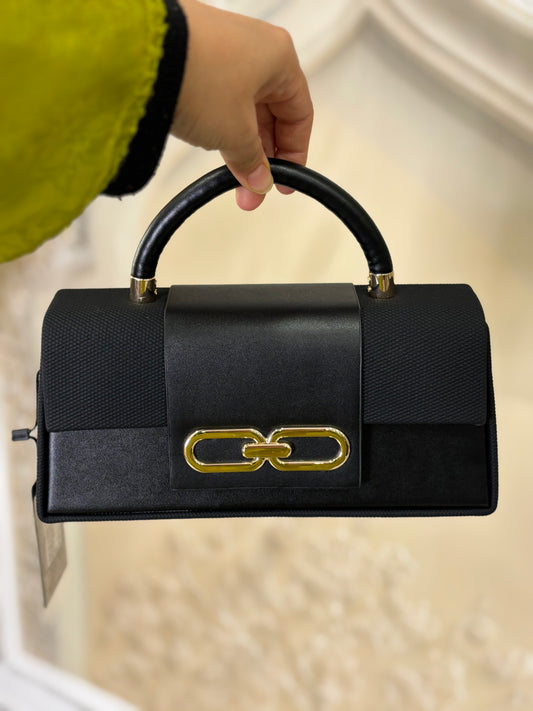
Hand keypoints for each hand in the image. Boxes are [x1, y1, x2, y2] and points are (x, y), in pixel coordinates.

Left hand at [171, 0, 312, 209]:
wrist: (139, 52)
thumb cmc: (197, 76)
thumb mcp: (235, 133)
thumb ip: (252, 161)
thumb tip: (259, 180)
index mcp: (279, 56)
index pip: (299, 114)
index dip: (294, 154)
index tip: (283, 181)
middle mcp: (253, 46)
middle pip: (270, 113)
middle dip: (261, 156)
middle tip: (252, 188)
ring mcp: (221, 48)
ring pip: (242, 107)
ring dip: (239, 145)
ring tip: (229, 174)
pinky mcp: (193, 55)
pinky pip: (217, 98)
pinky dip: (218, 125)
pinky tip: (211, 146)